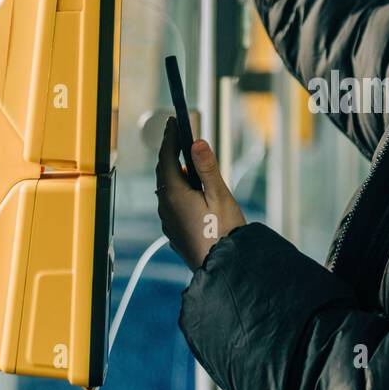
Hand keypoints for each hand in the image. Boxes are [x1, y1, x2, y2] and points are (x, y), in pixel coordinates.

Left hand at [155, 116, 246, 270]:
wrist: (225, 267)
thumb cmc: (224, 232)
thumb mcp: (219, 195)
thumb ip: (207, 168)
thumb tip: (197, 143)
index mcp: (174, 194)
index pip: (167, 158)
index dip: (170, 137)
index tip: (173, 122)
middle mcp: (166, 207)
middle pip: (164, 173)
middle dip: (170, 153)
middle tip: (179, 136)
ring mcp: (168, 221)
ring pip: (166, 189)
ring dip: (174, 173)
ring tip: (188, 163)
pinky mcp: (174, 232)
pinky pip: (170, 204)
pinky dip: (177, 191)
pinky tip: (190, 193)